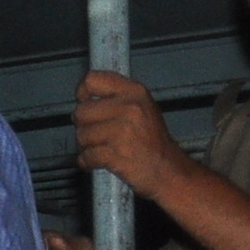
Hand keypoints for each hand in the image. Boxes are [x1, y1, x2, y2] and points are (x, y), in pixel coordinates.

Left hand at [73, 70, 190, 200]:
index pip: (93, 80)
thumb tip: (82, 97)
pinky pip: (85, 155)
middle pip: (81, 111)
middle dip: (83, 126)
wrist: (168, 169)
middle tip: (94, 134)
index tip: (85, 104)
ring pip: (81, 135)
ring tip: (100, 149)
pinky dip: (86, 161)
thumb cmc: (152, 140)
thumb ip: (115, 97)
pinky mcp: (115, 154)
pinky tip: (95, 162)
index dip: (82, 93)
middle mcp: (129, 108)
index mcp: (134, 92)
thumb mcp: (142, 106)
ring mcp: (122, 131)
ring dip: (85, 146)